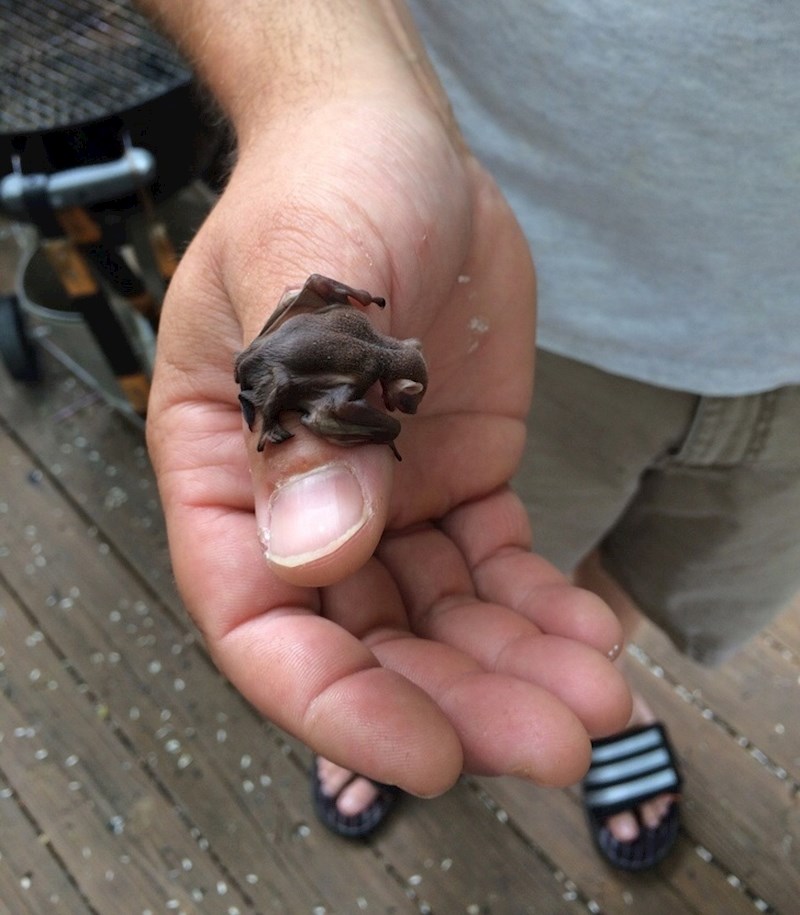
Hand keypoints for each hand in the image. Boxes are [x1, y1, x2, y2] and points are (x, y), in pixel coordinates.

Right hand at [146, 95, 629, 796]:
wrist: (390, 144)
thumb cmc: (323, 185)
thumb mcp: (301, 273)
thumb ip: (305, 409)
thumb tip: (317, 551)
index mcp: (227, 470)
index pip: (258, 620)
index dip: (334, 703)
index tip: (424, 754)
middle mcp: (301, 503)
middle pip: (367, 643)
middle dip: (459, 704)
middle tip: (557, 741)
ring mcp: (385, 495)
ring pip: (441, 620)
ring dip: (514, 670)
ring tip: (596, 696)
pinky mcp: (457, 477)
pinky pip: (495, 566)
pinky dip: (542, 607)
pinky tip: (590, 628)